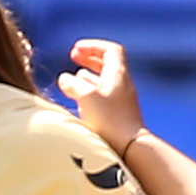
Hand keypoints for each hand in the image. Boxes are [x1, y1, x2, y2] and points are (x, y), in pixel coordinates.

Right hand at [56, 39, 147, 154]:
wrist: (130, 148)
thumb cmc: (110, 120)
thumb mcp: (86, 96)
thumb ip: (73, 84)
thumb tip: (65, 79)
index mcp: (117, 74)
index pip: (109, 50)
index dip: (92, 46)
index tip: (76, 49)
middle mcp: (122, 85)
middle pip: (107, 64)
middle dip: (89, 59)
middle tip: (73, 57)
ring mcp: (121, 101)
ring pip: (104, 81)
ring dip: (87, 77)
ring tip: (72, 79)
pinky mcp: (118, 116)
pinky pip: (103, 98)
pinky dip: (90, 94)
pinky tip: (79, 101)